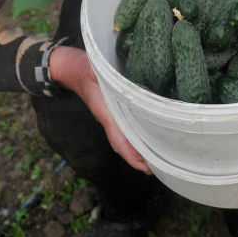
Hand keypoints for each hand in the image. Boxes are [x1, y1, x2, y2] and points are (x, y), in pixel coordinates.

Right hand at [48, 45, 150, 173]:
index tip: (145, 167)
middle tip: (162, 167)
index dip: (131, 154)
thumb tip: (105, 73)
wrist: (75, 70)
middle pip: (126, 145)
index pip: (119, 139)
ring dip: (141, 149)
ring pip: (127, 139)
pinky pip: (128, 128)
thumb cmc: (86, 70)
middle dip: (141, 158)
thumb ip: (101, 73)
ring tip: (160, 159)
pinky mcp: (116, 112)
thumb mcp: (93, 69)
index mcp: (105, 113)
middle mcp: (110, 119)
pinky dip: (138, 136)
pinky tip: (151, 138)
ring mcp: (113, 117)